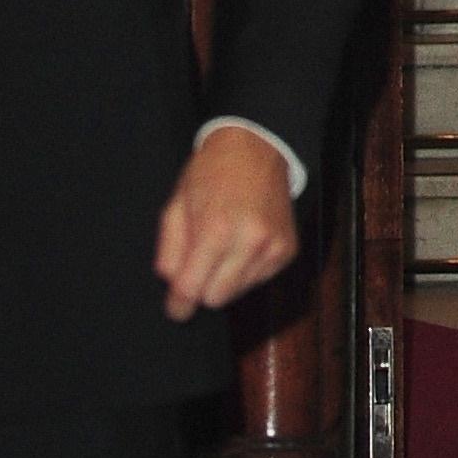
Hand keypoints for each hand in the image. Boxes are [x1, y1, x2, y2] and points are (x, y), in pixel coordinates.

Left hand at [155, 126, 298, 321]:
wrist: (257, 148)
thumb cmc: (211, 174)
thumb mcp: (175, 207)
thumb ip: (169, 253)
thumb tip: (174, 288)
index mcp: (216, 230)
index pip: (191, 289)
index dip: (178, 304)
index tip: (176, 309)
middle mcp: (249, 241)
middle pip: (215, 298)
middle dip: (202, 287)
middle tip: (199, 263)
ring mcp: (273, 247)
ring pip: (238, 292)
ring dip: (225, 279)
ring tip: (224, 246)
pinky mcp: (288, 250)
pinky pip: (258, 280)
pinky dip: (246, 270)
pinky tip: (244, 244)